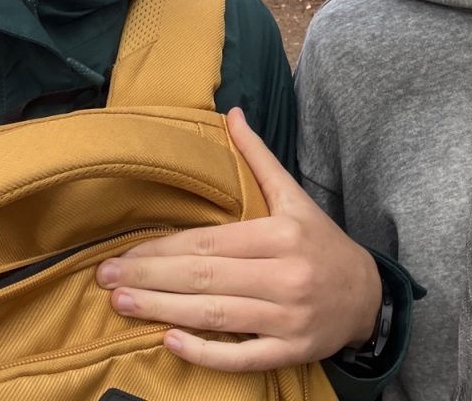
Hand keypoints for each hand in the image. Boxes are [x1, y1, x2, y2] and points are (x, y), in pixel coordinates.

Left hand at [95, 107, 380, 371]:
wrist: (366, 295)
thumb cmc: (320, 242)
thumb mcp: (294, 196)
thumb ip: (259, 157)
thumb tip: (232, 114)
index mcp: (281, 235)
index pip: (210, 243)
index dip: (163, 248)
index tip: (124, 251)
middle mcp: (284, 276)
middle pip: (205, 278)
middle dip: (151, 278)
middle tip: (105, 278)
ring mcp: (287, 318)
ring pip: (216, 316)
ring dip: (163, 311)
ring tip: (122, 303)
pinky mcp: (290, 351)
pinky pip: (242, 357)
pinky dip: (205, 352)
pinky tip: (170, 341)